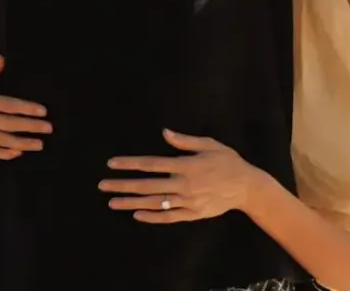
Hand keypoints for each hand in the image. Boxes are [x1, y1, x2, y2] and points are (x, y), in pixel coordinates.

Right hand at [0, 54, 50, 160]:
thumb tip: (2, 60)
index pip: (6, 105)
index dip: (25, 108)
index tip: (43, 111)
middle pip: (7, 124)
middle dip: (29, 127)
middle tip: (49, 128)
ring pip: (0, 140)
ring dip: (21, 143)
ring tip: (40, 144)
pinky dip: (4, 154)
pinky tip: (19, 153)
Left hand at [100, 129, 260, 222]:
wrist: (247, 187)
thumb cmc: (228, 161)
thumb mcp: (210, 144)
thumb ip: (185, 141)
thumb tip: (164, 132)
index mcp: (186, 165)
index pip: (151, 164)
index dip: (130, 164)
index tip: (112, 164)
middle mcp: (184, 184)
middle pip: (147, 185)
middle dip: (123, 185)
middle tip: (103, 186)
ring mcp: (188, 201)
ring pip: (154, 203)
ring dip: (131, 202)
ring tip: (112, 202)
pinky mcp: (193, 214)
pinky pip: (168, 217)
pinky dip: (152, 217)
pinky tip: (137, 214)